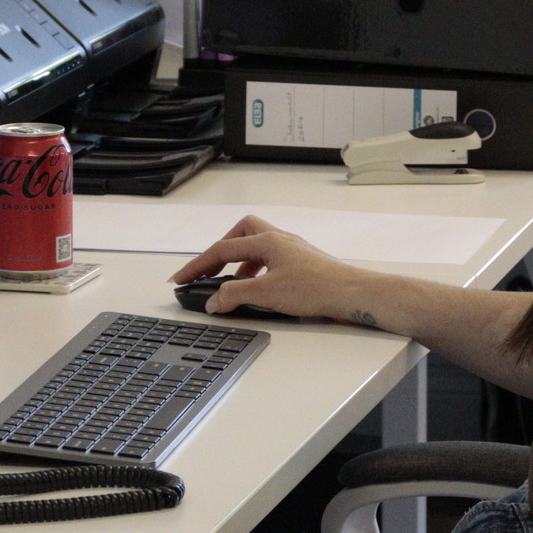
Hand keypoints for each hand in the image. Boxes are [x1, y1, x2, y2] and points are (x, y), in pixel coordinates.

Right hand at [171, 216, 385, 326]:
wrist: (352, 293)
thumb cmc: (316, 288)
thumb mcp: (267, 293)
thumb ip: (235, 295)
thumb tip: (213, 300)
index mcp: (267, 241)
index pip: (222, 249)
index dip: (197, 266)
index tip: (181, 279)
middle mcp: (279, 239)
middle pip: (240, 232)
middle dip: (220, 249)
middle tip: (208, 271)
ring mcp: (292, 249)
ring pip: (256, 245)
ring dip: (239, 261)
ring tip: (230, 284)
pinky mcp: (301, 262)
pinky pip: (269, 258)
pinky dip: (256, 269)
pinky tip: (257, 288)